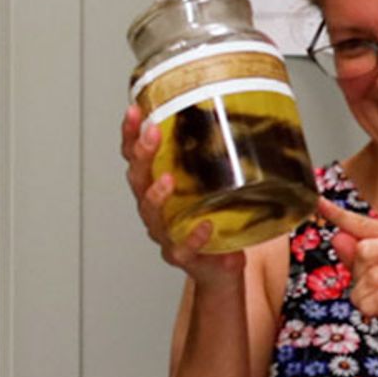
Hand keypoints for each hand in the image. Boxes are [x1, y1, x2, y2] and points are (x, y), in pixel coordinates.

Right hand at [122, 105, 245, 288]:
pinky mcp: (183, 256)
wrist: (221, 266)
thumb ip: (221, 154)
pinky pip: (183, 248)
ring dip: (156, 195)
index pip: (135, 155)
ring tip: (167, 179)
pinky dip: (193, 237)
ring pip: (151, 213)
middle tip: (152, 134)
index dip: (130, 133)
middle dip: (142, 154)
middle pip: (137, 179)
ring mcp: (165, 233)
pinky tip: (205, 226)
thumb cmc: (214, 220)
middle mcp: (155, 208)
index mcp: (157, 185)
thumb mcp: (215, 182)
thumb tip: (247, 114)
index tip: (134, 110)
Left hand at [317, 198, 377, 366]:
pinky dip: (372, 308)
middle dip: (358, 278)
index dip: (340, 215)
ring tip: (376, 304)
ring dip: (363, 298)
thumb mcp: (373, 278)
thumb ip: (355, 258)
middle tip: (371, 292)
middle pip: (364, 252)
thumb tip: (337, 237)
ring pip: (371, 277)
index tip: (318, 202)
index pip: (366, 224)